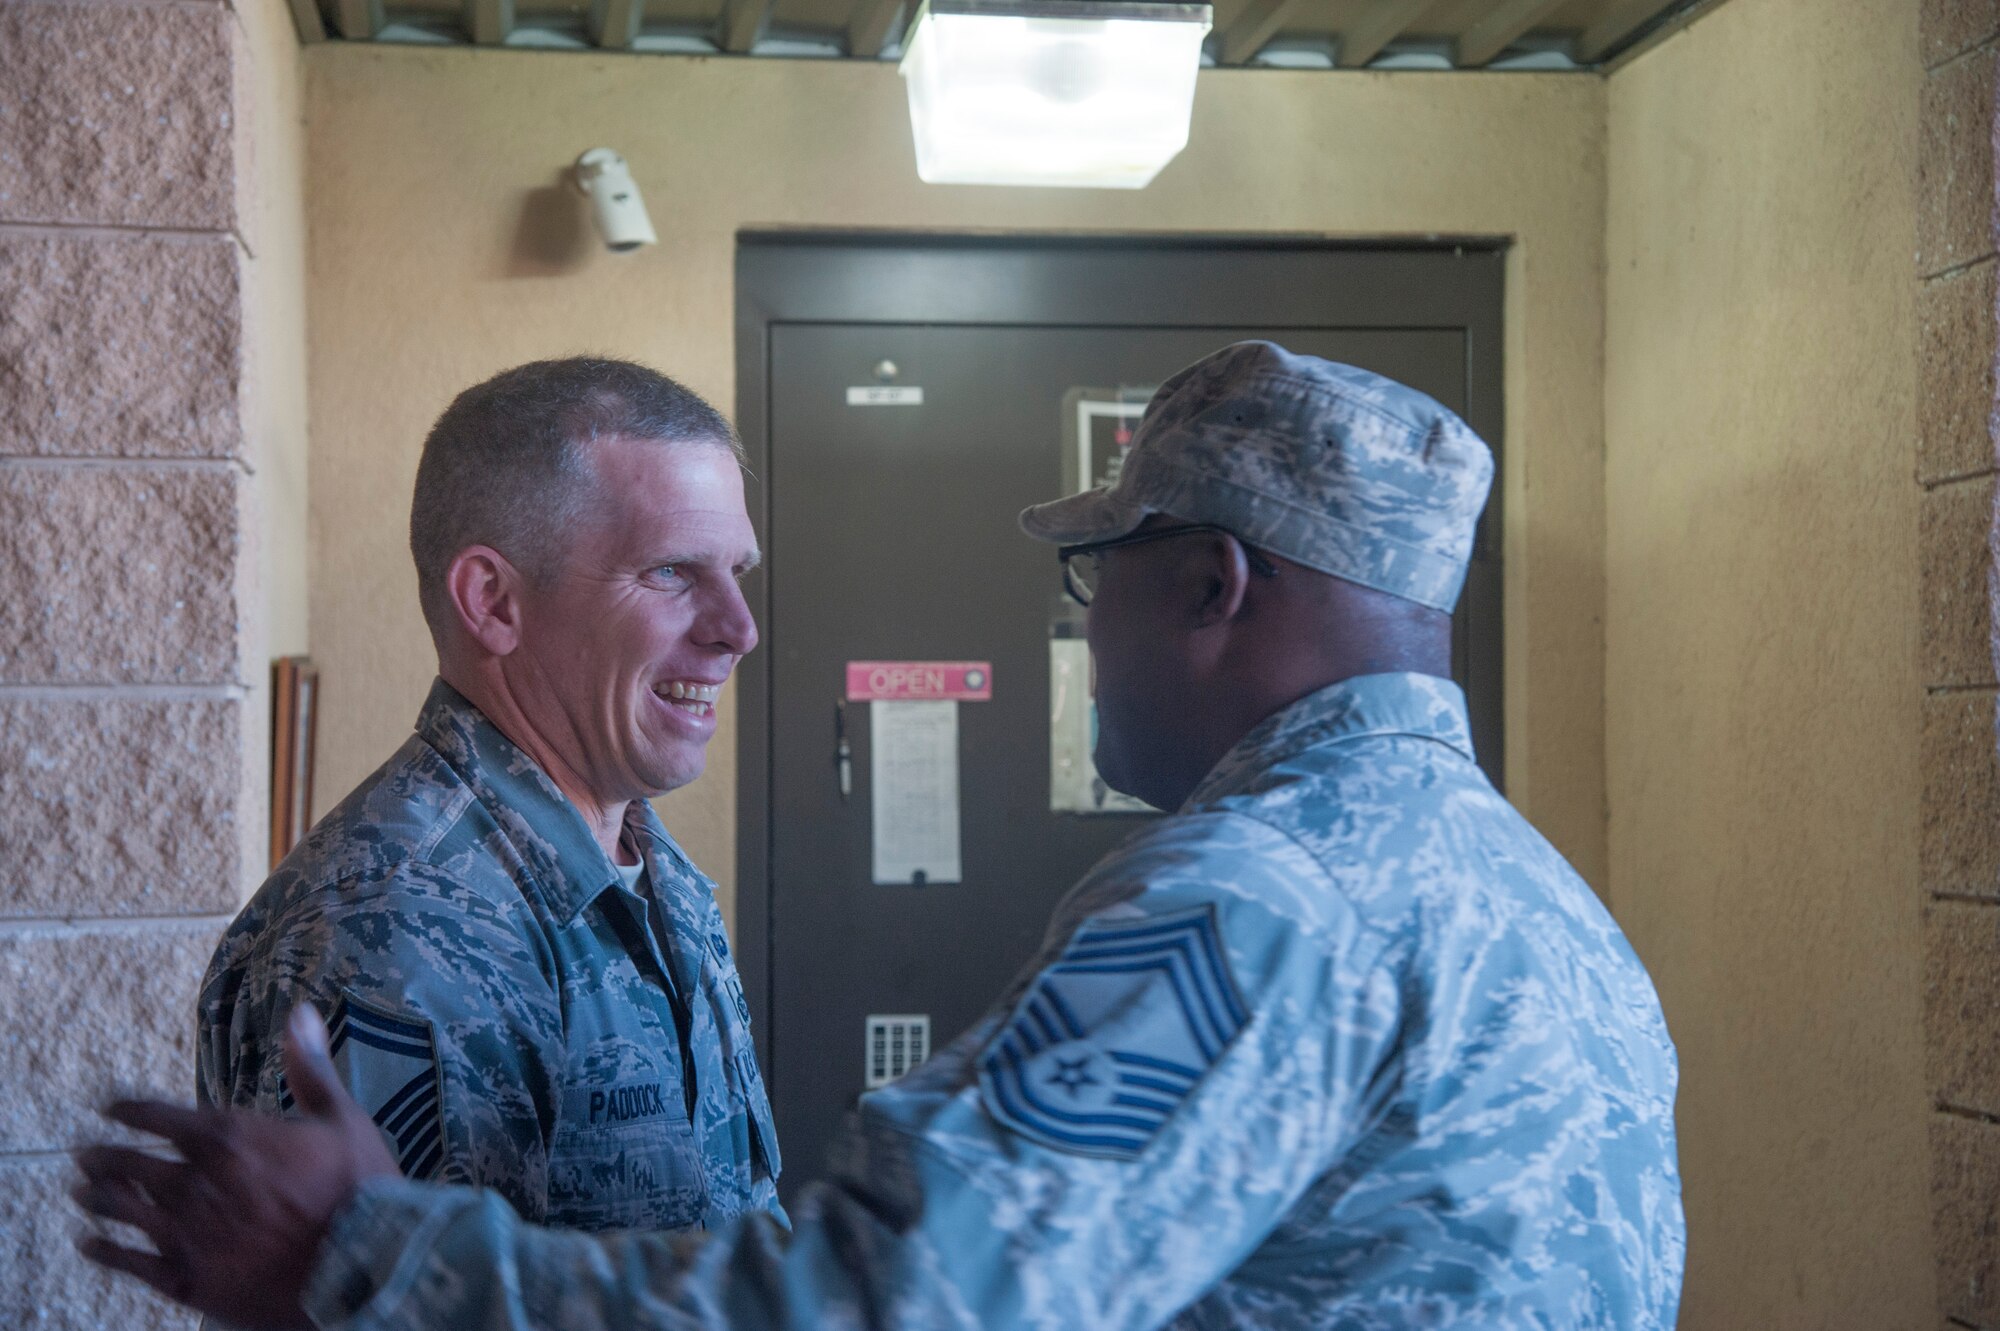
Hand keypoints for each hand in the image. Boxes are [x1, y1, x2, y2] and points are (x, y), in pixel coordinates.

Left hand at [71, 1004, 400, 1330]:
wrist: (364, 1263)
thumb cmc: (358, 1188)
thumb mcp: (341, 1117)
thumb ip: (309, 1067)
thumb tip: (301, 1011)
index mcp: (228, 1137)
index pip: (156, 1116)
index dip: (127, 1109)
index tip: (110, 1108)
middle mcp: (195, 1182)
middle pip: (126, 1162)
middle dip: (101, 1155)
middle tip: (84, 1153)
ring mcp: (186, 1233)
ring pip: (119, 1210)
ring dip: (96, 1197)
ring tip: (82, 1192)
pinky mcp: (187, 1278)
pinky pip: (127, 1262)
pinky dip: (103, 1250)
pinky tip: (91, 1243)